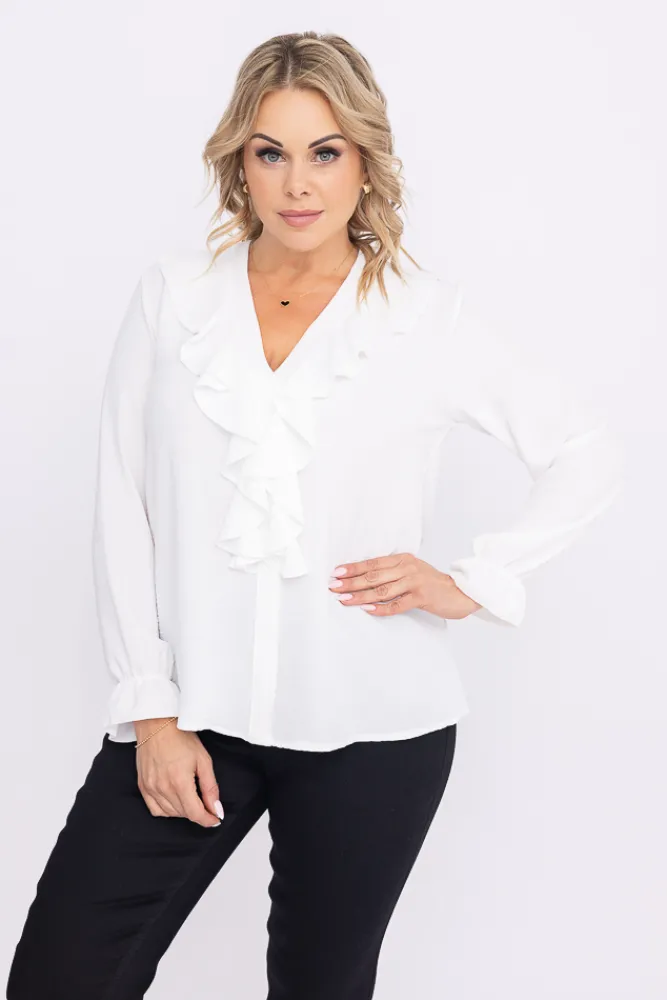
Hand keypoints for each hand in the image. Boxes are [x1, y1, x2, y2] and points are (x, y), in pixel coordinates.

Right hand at [134, 719, 223, 827]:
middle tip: (207, 804)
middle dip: (198, 812)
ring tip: (192, 798)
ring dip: (184, 811)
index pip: (195, 813)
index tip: (215, 819)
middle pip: (184, 814)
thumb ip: (210, 787)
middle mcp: (163, 788)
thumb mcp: (203, 759)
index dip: (208, 820)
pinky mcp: (143, 786)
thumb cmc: (179, 736)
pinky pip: (155, 809)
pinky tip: (175, 801)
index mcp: (179, 782)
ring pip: (170, 813)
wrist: (156, 724)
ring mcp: (150, 788)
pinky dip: (167, 810)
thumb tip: (216, 808)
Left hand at [328, 552, 482, 619]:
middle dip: (351, 582)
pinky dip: (380, 608)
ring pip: (381, 590)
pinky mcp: (421, 597)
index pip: (372, 563)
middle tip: (333, 587)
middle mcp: (407, 567)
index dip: (353, 568)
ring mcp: (415, 582)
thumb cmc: (432, 584)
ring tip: (344, 600)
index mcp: (402, 559)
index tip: (336, 573)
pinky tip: (367, 609)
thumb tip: (363, 579)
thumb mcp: (411, 571)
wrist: (460, 592)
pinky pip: (397, 604)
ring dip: (360, 595)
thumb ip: (392, 573)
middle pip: (373, 576)